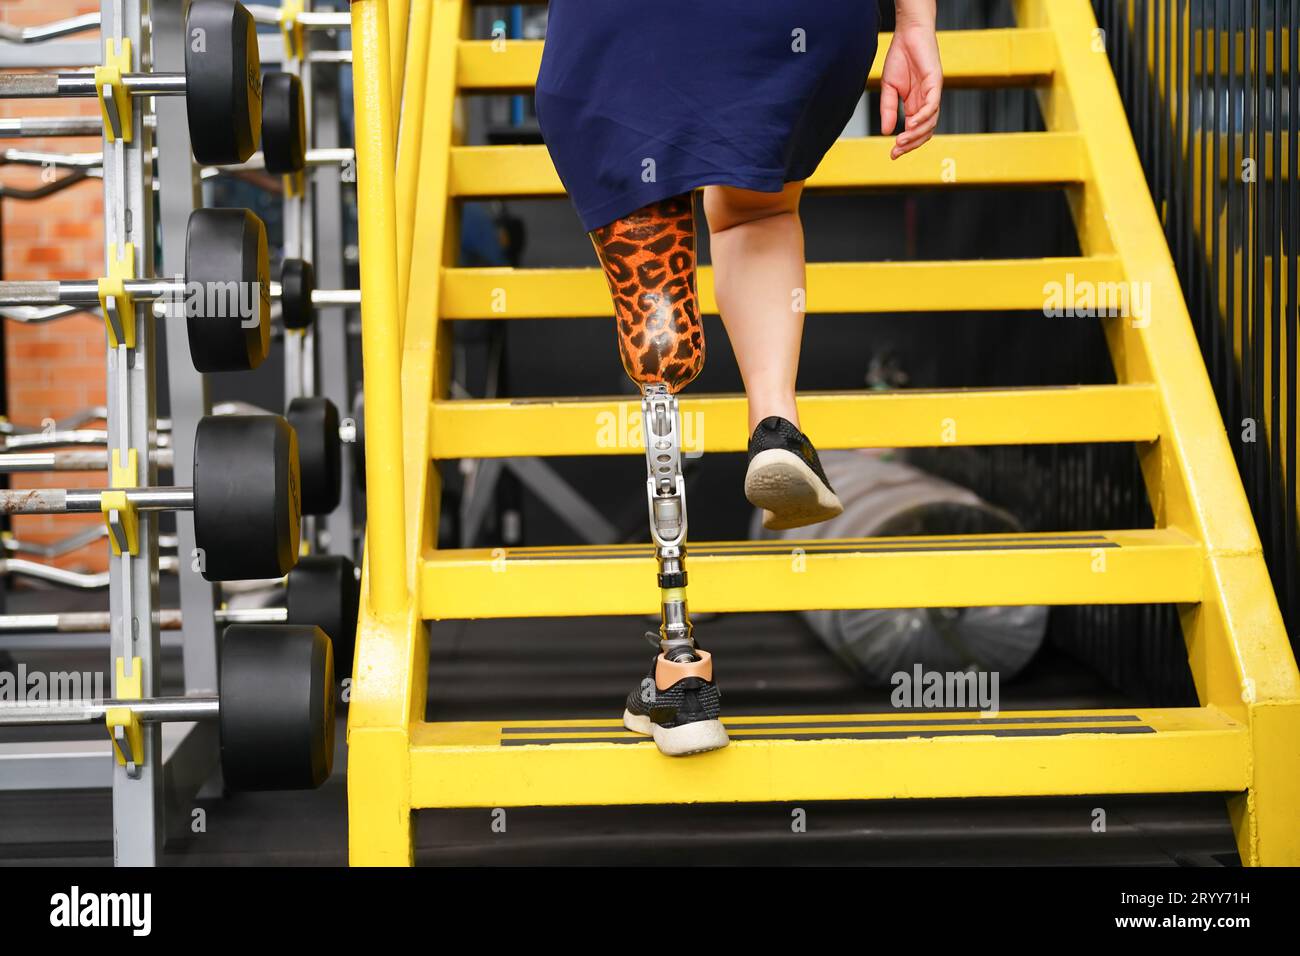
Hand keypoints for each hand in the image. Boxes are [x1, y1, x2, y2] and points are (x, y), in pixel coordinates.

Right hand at [880, 18, 942, 158]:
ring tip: (901, 140)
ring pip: (930, 122)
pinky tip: (911, 124)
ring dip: (916, 134)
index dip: (905, 145)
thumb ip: (888, 110)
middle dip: (911, 144)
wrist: (908, 34)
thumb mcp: (889, 89)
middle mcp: (926, 102)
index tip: (892, 154)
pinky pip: (932, 105)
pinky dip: (923, 117)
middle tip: (896, 151)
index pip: (914, 131)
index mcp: (915, 105)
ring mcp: (932, 93)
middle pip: (924, 132)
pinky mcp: (935, 83)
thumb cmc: (900, 58)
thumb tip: (885, 132)